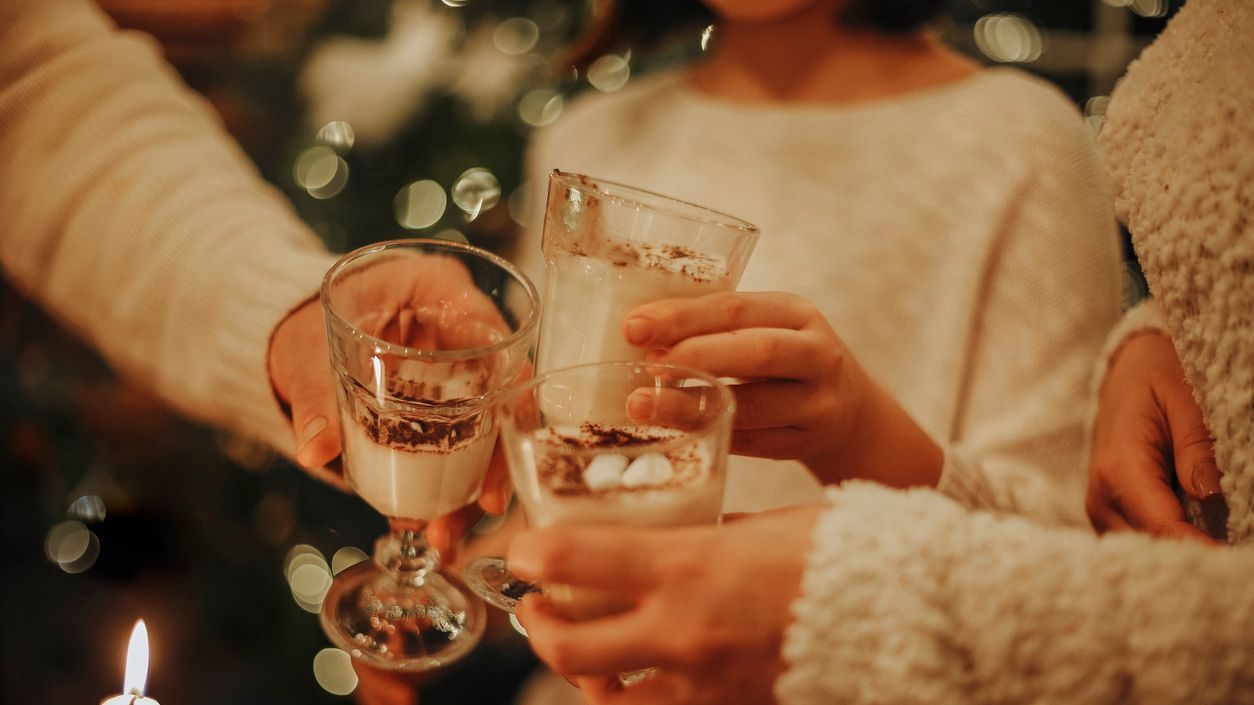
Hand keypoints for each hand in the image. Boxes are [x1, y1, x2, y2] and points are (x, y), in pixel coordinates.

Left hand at [268, 255, 513, 551]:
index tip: (498, 441)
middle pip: (503, 395)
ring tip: (443, 533)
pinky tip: (433, 523)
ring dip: (472, 484)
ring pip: (487, 430)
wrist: (291, 334)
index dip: (511, 400)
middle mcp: (461, 329)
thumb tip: (314, 449)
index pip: (499, 341)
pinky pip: (460, 446)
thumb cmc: (304, 320)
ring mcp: (457, 370)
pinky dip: (450, 485)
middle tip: (480, 509)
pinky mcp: (444, 406)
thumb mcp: (306, 352)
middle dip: (496, 460)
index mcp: (441, 291)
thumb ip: (313, 396)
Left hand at [509, 504, 826, 704]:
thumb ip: (704, 534)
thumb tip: (671, 535)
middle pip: (568, 646)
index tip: (524, 549)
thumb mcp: (759, 524)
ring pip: (605, 695)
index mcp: (687, 566)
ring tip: (583, 650)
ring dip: (582, 672)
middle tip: (537, 608)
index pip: (573, 559)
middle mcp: (682, 630)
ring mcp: (702, 681)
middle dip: (538, 627)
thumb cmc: (839, 553)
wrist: (908, 614)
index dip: (531, 554)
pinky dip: (637, 696)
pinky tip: (642, 677)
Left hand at [623, 292, 941, 486]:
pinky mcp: (809, 441)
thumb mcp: (766, 329)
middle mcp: (817, 353)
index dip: (682, 317)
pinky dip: (711, 434)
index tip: (634, 328)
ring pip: (753, 406)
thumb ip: (715, 327)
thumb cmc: (786, 362)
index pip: (736, 307)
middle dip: (695, 356)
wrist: (851, 413)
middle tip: (646, 366)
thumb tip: (638, 330)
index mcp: (797, 313)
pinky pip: (753, 443)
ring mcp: (819, 402)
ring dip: (691, 405)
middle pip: (757, 352)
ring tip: (643, 405)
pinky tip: (675, 430)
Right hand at [1087, 331, 1224, 541]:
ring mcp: (1105, 510)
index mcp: (1118, 469)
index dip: (1202, 551)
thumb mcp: (1185, 397)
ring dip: (1183, 555)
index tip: (1236, 561)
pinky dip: (1174, 545)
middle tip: (1237, 559)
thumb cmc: (1158, 375)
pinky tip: (1206, 539)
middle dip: (1194, 558)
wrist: (1128, 369)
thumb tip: (1210, 494)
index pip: (1163, 529)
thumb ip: (1196, 445)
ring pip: (1146, 553)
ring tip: (1226, 550)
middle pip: (1151, 550)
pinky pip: (1145, 542)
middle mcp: (1102, 498)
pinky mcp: (1115, 514)